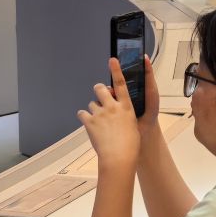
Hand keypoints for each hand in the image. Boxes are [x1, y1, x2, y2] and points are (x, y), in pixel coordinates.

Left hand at [78, 57, 144, 171]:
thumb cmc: (130, 145)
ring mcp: (100, 113)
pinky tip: (89, 125)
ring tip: (98, 122)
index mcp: (126, 107)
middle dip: (98, 89)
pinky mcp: (90, 122)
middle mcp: (112, 107)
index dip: (116, 70)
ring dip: (93, 110)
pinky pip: (82, 114)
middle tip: (99, 94)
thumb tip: (117, 112)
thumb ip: (124, 115)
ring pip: (91, 104)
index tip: (112, 59)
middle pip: (101, 88)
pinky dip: (84, 118)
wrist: (119, 157)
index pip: (121, 84)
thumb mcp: (132, 125)